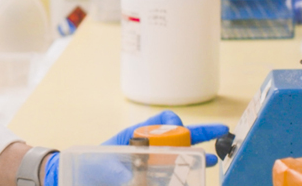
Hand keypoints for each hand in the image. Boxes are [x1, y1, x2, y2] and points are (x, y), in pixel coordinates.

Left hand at [43, 111, 228, 185]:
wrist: (80, 180)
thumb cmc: (90, 166)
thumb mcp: (105, 165)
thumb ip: (123, 171)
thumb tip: (136, 178)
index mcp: (136, 135)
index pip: (163, 122)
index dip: (178, 124)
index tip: (187, 129)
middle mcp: (147, 146)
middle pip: (178, 137)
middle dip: (200, 134)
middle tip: (221, 134)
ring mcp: (151, 162)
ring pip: (179, 156)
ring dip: (197, 157)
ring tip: (213, 161)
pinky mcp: (152, 176)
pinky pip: (171, 173)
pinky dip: (185, 172)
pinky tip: (196, 174)